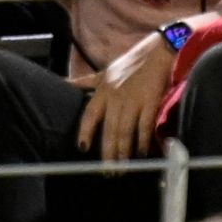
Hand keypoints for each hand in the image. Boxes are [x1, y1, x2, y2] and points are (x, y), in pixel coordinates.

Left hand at [72, 32, 175, 162]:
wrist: (158, 51)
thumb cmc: (131, 63)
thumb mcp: (104, 72)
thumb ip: (85, 82)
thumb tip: (63, 84)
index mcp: (103, 90)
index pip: (90, 114)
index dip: (85, 132)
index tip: (82, 148)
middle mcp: (115, 97)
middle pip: (108, 129)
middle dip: (107, 152)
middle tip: (107, 170)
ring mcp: (133, 100)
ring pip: (124, 131)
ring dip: (123, 151)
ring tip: (122, 167)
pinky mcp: (150, 101)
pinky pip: (144, 125)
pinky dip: (142, 140)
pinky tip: (141, 153)